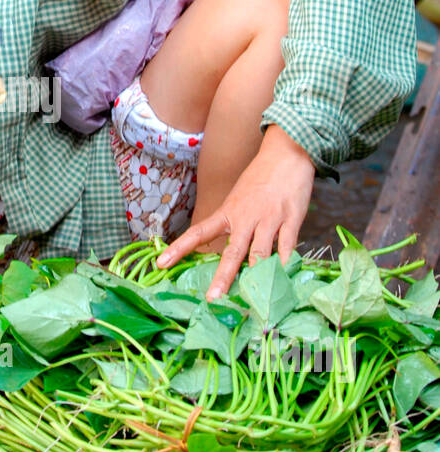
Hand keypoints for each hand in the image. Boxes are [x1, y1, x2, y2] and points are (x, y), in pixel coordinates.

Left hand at [154, 125, 315, 298]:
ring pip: (259, 253)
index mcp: (227, 212)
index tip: (161, 263)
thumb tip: (228, 255)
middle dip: (222, 277)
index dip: (179, 249)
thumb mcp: (237, 198)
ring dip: (255, 276)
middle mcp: (245, 217)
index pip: (198, 232)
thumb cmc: (259, 179)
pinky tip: (281, 278)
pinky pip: (287, 247)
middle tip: (212, 298)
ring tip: (251, 297)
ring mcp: (268, 219)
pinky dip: (284, 264)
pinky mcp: (291, 219)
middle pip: (231, 252)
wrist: (286, 154)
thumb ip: (233, 225)